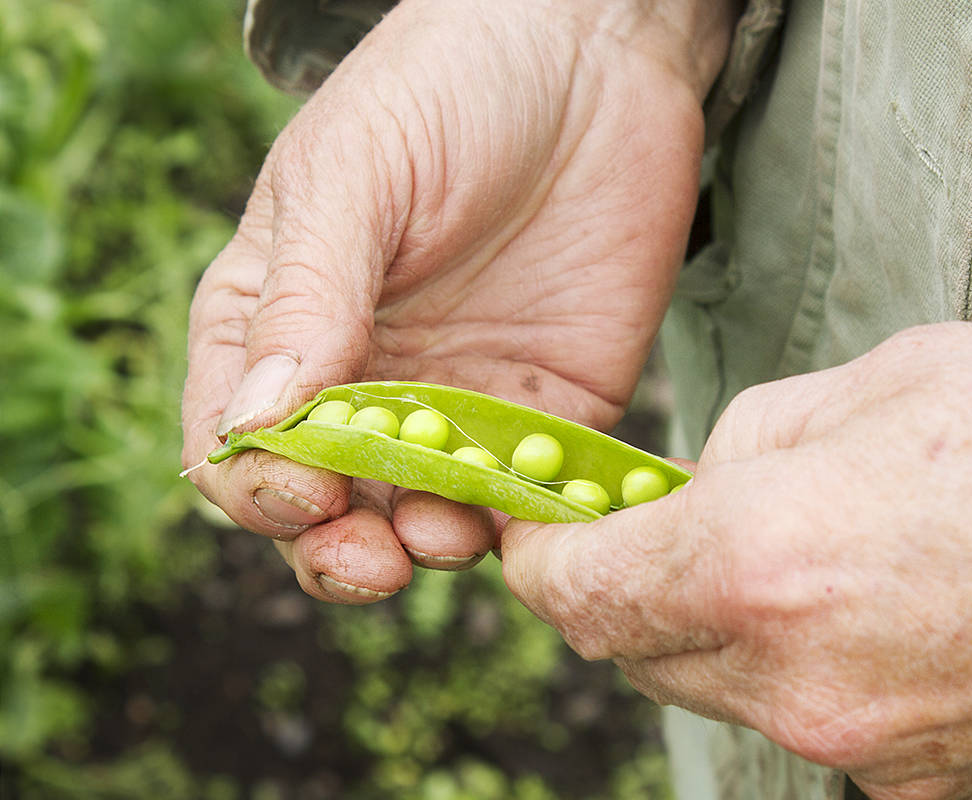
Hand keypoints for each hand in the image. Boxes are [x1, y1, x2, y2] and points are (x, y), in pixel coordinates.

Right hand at [181, 0, 736, 602]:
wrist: (595, 57)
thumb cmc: (449, 89)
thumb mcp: (355, 174)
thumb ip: (307, 297)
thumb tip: (258, 422)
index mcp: (281, 321)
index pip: (240, 438)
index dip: (259, 486)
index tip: (303, 495)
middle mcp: (363, 377)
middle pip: (327, 503)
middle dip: (338, 549)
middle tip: (373, 564)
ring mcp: (456, 402)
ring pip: (422, 515)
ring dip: (428, 543)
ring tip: (449, 533)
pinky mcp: (545, 412)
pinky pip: (524, 495)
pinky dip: (522, 526)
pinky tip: (531, 527)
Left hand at [503, 316, 971, 799]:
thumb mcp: (885, 382)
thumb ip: (753, 444)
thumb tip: (699, 484)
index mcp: (766, 562)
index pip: (581, 596)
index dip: (543, 561)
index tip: (545, 532)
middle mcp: (801, 683)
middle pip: (642, 655)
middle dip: (629, 592)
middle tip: (661, 528)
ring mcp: (869, 752)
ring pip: (728, 693)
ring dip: (721, 631)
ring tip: (794, 554)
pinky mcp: (935, 788)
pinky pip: (818, 721)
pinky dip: (806, 669)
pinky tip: (873, 606)